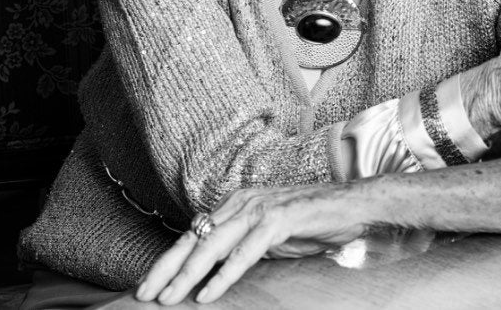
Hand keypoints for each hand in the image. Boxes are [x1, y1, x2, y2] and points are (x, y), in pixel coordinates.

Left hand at [135, 181, 368, 304]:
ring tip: (171, 297)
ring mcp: (262, 208)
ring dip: (189, 274)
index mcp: (237, 204)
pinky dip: (225, 273)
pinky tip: (209, 292)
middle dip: (167, 268)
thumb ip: (241, 247)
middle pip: (195, 238)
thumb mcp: (270, 237)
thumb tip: (211, 271)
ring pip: (214, 244)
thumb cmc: (315, 223)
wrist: (356, 204)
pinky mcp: (280, 219)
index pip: (194, 234)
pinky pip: (246, 250)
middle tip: (145, 294)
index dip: (169, 261)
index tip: (148, 285)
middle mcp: (244, 202)